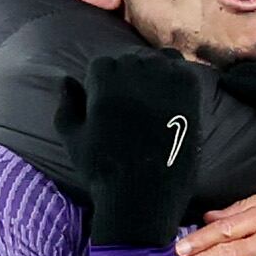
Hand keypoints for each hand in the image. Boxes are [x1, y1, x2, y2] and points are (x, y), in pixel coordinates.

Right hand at [64, 47, 210, 250]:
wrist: (143, 194)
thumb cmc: (103, 169)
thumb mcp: (73, 138)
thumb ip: (67, 105)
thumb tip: (66, 79)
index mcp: (103, 75)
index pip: (103, 65)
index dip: (106, 88)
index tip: (113, 111)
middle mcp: (134, 68)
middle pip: (131, 61)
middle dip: (131, 81)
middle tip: (135, 113)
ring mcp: (164, 75)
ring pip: (157, 62)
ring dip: (155, 78)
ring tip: (154, 108)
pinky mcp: (188, 88)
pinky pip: (182, 70)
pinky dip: (178, 80)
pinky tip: (174, 104)